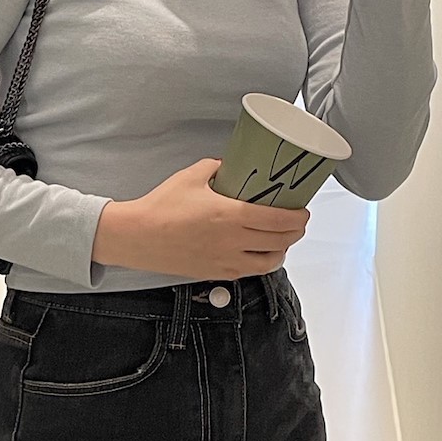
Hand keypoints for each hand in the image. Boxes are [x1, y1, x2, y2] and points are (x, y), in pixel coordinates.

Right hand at [96, 159, 309, 281]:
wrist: (137, 237)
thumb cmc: (160, 208)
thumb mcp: (191, 177)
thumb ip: (216, 168)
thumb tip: (230, 167)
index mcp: (231, 216)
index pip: (279, 220)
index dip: (298, 217)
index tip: (303, 211)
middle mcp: (233, 241)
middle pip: (281, 241)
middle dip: (295, 232)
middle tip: (297, 223)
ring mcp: (226, 260)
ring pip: (269, 262)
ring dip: (281, 251)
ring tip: (281, 240)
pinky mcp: (216, 273)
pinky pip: (248, 272)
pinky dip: (260, 263)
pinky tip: (258, 254)